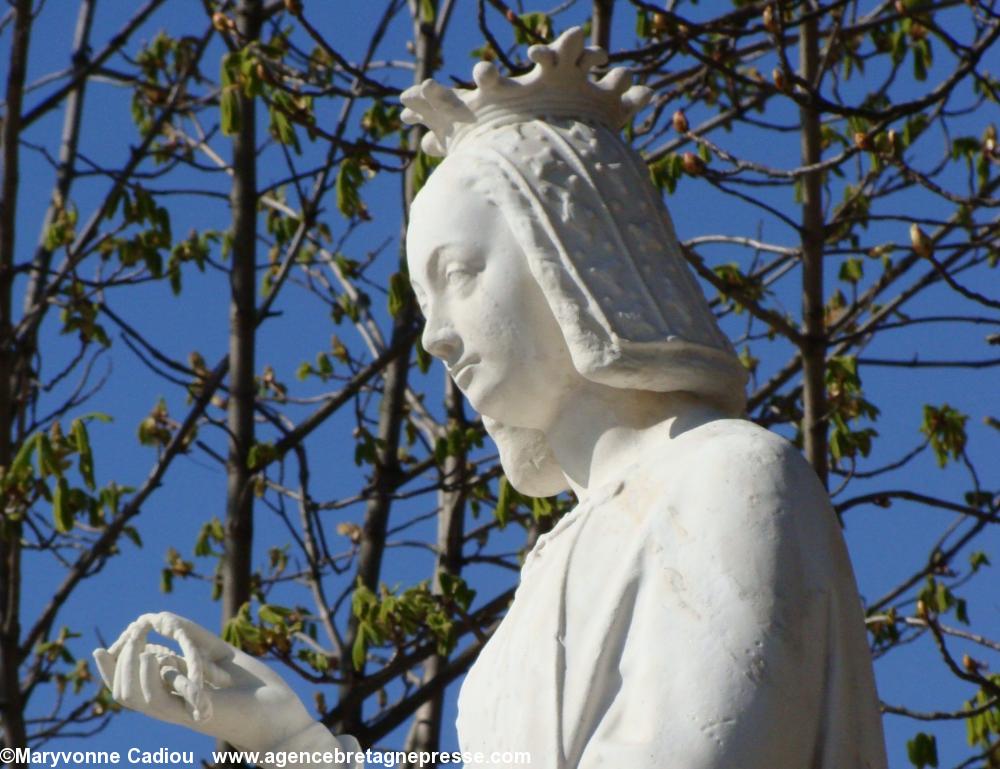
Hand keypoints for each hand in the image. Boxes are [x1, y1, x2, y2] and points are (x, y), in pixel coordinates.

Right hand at [93, 611, 315, 752]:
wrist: (279, 712)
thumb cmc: (255, 686)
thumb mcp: (220, 653)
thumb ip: (191, 635)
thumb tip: (160, 617)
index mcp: (176, 692)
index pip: (133, 683)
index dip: (112, 669)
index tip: (99, 649)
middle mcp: (173, 703)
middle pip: (125, 692)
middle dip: (118, 663)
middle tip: (129, 635)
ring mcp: (180, 711)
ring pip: (133, 697)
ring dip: (129, 665)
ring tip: (139, 639)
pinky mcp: (192, 715)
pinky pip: (159, 702)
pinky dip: (151, 677)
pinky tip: (153, 654)